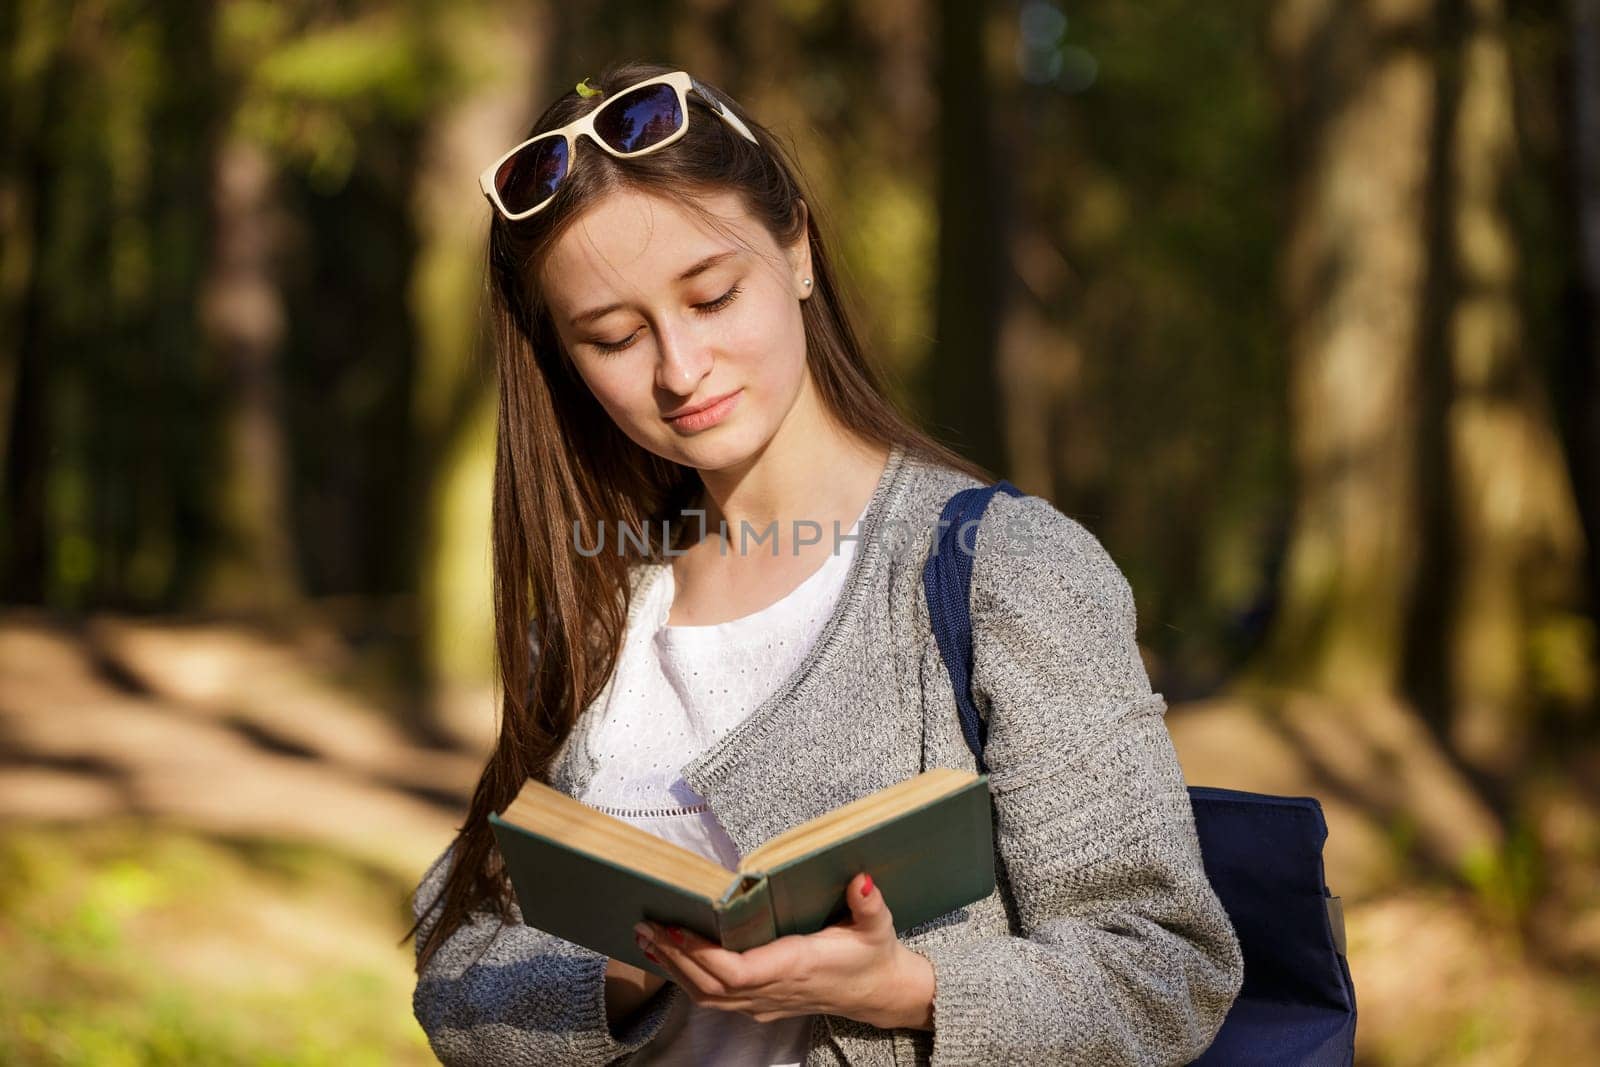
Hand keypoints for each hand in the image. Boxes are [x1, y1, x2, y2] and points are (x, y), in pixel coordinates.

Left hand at [633, 872, 934, 1030]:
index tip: (673, 929)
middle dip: (673, 957)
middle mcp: (774, 990)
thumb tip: (862, 880)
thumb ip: (870, 903)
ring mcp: (765, 1003)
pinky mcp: (760, 1006)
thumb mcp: (878, 925)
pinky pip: (715, 1000)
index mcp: (796, 967)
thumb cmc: (873, 954)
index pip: (737, 972)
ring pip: (707, 997)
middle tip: (643, 926)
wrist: (880, 993)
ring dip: (673, 970)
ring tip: (646, 939)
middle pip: (710, 985)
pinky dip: (687, 980)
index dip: (701, 956)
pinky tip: (669, 958)